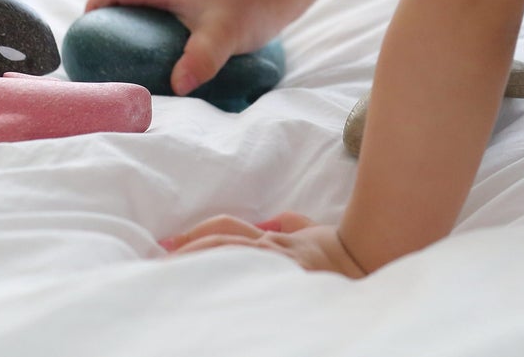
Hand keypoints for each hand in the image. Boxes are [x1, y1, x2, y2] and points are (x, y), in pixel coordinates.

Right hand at [84, 0, 286, 95]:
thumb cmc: (251, 6)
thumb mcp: (225, 34)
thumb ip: (202, 57)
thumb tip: (178, 85)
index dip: (97, 4)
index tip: (85, 28)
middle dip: (110, 18)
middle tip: (103, 50)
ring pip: (147, 1)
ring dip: (133, 21)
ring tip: (129, 55)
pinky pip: (163, 7)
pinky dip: (153, 24)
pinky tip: (163, 49)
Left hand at [158, 212, 367, 277]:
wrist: (367, 261)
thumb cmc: (337, 250)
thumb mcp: (310, 230)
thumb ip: (290, 223)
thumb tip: (272, 220)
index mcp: (270, 239)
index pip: (224, 231)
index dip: (195, 235)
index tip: (167, 246)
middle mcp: (269, 252)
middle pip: (219, 247)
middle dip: (187, 253)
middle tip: (156, 265)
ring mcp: (277, 271)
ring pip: (230, 263)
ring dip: (199, 268)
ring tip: (170, 281)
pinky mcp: (288, 287)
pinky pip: (252, 288)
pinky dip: (229, 292)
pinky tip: (208, 303)